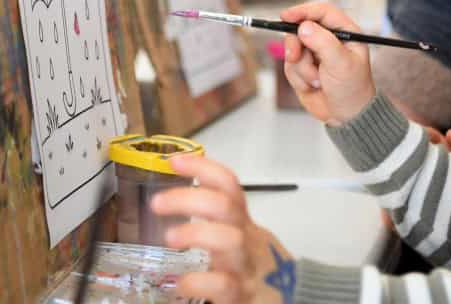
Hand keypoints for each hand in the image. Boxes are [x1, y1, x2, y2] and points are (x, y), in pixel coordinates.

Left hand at [153, 156, 290, 303]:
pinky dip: (199, 281)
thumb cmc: (252, 265)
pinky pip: (224, 284)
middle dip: (189, 198)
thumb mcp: (238, 235)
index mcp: (242, 221)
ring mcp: (246, 266)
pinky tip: (181, 283)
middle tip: (157, 203)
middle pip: (225, 206)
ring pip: (229, 240)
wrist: (294, 297)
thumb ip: (215, 218)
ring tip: (170, 237)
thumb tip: (171, 199)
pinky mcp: (243, 294)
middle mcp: (246, 238)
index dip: (203, 168)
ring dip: (195, 233)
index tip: (173, 161)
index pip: (228, 185)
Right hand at [279, 2, 375, 125]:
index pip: (321, 12)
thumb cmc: (352, 89)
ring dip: (302, 68)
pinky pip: (290, 65)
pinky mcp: (303, 67)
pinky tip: (313, 85)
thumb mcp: (341, 63)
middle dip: (296, 44)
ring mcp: (314, 53)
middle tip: (295, 57)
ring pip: (293, 48)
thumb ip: (322, 42)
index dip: (303, 11)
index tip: (286, 16)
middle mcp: (328, 39)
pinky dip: (299, 77)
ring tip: (317, 80)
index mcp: (344, 32)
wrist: (346, 117)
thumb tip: (302, 27)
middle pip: (301, 28)